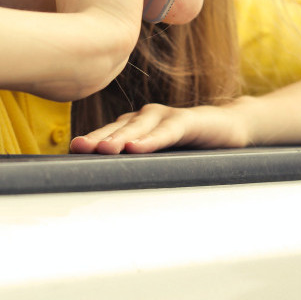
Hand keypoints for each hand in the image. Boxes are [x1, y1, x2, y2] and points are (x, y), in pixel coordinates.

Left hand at [69, 101, 252, 153]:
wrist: (229, 127)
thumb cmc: (189, 144)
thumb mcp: (160, 155)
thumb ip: (137, 162)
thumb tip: (104, 184)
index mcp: (135, 124)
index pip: (108, 132)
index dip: (90, 140)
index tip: (71, 151)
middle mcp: (146, 116)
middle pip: (118, 128)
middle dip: (98, 138)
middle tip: (79, 149)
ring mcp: (167, 116)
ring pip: (139, 127)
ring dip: (121, 138)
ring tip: (104, 150)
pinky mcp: (188, 120)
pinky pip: (168, 130)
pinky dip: (152, 139)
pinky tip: (137, 147)